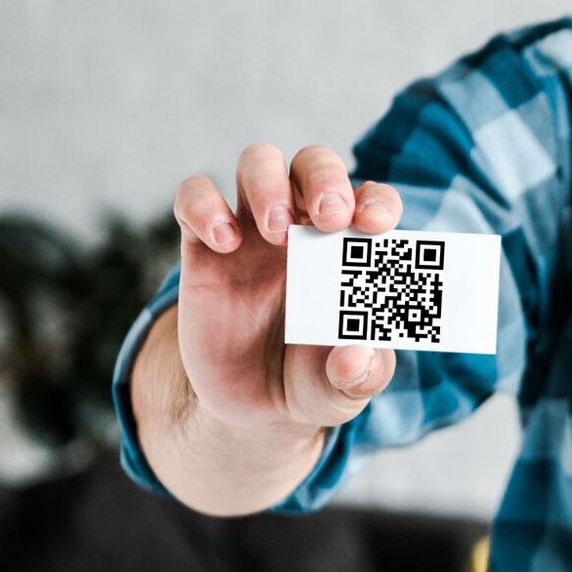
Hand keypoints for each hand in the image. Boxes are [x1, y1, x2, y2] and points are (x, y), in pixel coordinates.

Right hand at [170, 144, 402, 434]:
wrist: (250, 409)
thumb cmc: (313, 383)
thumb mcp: (343, 391)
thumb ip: (360, 375)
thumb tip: (355, 356)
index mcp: (351, 252)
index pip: (372, 202)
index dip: (377, 202)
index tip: (376, 225)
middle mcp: (306, 230)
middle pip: (314, 164)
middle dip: (325, 178)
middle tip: (329, 217)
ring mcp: (253, 232)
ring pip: (258, 163)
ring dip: (268, 184)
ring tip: (276, 233)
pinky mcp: (204, 246)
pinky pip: (194, 196)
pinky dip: (205, 206)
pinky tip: (223, 242)